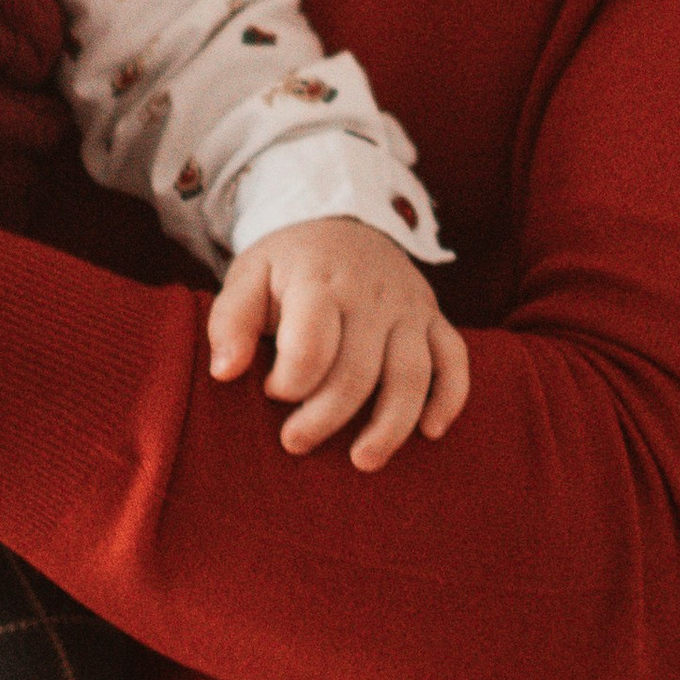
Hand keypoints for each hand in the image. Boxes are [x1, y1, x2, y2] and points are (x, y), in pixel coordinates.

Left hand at [204, 216, 468, 470]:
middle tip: (295, 443)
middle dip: (326, 417)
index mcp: (319, 281)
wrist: (343, 219)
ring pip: (412, 374)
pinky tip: (430, 432)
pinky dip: (449, 398)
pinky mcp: (434, 318)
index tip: (270, 392)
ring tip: (362, 461)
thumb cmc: (288, 263)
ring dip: (390, 425)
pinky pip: (454, 359)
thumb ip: (230, 321)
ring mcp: (408, 307)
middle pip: (358, 371)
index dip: (289, 381)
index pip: (312, 344)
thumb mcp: (248, 276)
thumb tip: (225, 372)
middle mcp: (371, 295)